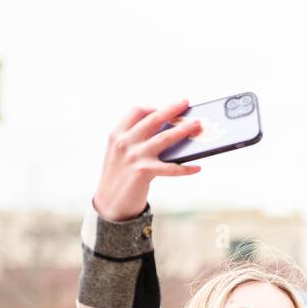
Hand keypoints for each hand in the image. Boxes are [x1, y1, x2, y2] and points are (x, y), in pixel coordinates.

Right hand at [92, 101, 202, 221]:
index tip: (163, 108)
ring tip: (197, 125)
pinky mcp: (143, 172)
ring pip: (165, 138)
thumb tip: (168, 133)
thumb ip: (135, 141)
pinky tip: (197, 168)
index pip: (135, 112)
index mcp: (117, 134)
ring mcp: (134, 156)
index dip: (151, 108)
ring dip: (184, 130)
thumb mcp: (120, 154)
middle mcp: (124, 142)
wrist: (109, 204)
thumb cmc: (120, 178)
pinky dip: (186, 168)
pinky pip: (170, 168)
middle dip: (172, 109)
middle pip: (153, 119)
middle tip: (186, 102)